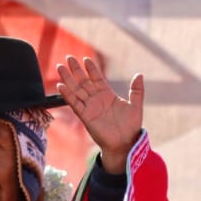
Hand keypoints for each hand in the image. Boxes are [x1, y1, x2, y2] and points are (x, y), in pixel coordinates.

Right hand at [56, 56, 143, 174]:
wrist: (125, 142)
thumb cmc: (131, 125)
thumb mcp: (136, 105)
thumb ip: (137, 90)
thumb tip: (139, 74)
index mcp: (108, 95)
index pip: (98, 79)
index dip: (92, 69)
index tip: (86, 59)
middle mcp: (97, 99)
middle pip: (84, 82)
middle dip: (76, 70)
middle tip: (68, 58)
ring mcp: (90, 107)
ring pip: (76, 90)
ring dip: (68, 79)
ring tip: (60, 67)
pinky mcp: (85, 116)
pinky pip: (75, 104)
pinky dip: (68, 95)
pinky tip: (61, 86)